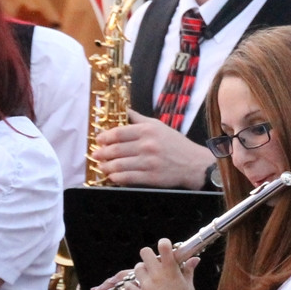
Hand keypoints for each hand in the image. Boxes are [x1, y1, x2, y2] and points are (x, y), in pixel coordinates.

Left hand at [93, 110, 213, 188]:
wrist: (194, 164)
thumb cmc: (176, 144)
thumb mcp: (159, 126)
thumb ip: (139, 119)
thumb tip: (124, 111)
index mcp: (147, 130)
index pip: (118, 132)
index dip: (105, 137)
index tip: (98, 140)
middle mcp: (147, 145)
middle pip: (116, 149)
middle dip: (102, 153)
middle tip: (96, 155)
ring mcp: (148, 162)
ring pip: (119, 165)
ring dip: (107, 167)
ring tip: (103, 167)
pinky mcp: (151, 177)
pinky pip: (127, 178)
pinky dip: (117, 178)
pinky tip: (113, 177)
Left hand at [122, 239, 199, 289]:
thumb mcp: (190, 289)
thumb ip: (188, 272)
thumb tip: (194, 259)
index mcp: (171, 271)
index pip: (164, 247)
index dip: (163, 244)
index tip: (164, 247)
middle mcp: (157, 275)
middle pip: (145, 252)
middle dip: (148, 256)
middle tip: (152, 263)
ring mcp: (146, 285)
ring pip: (137, 268)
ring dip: (141, 271)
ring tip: (146, 278)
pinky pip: (129, 285)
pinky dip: (132, 287)